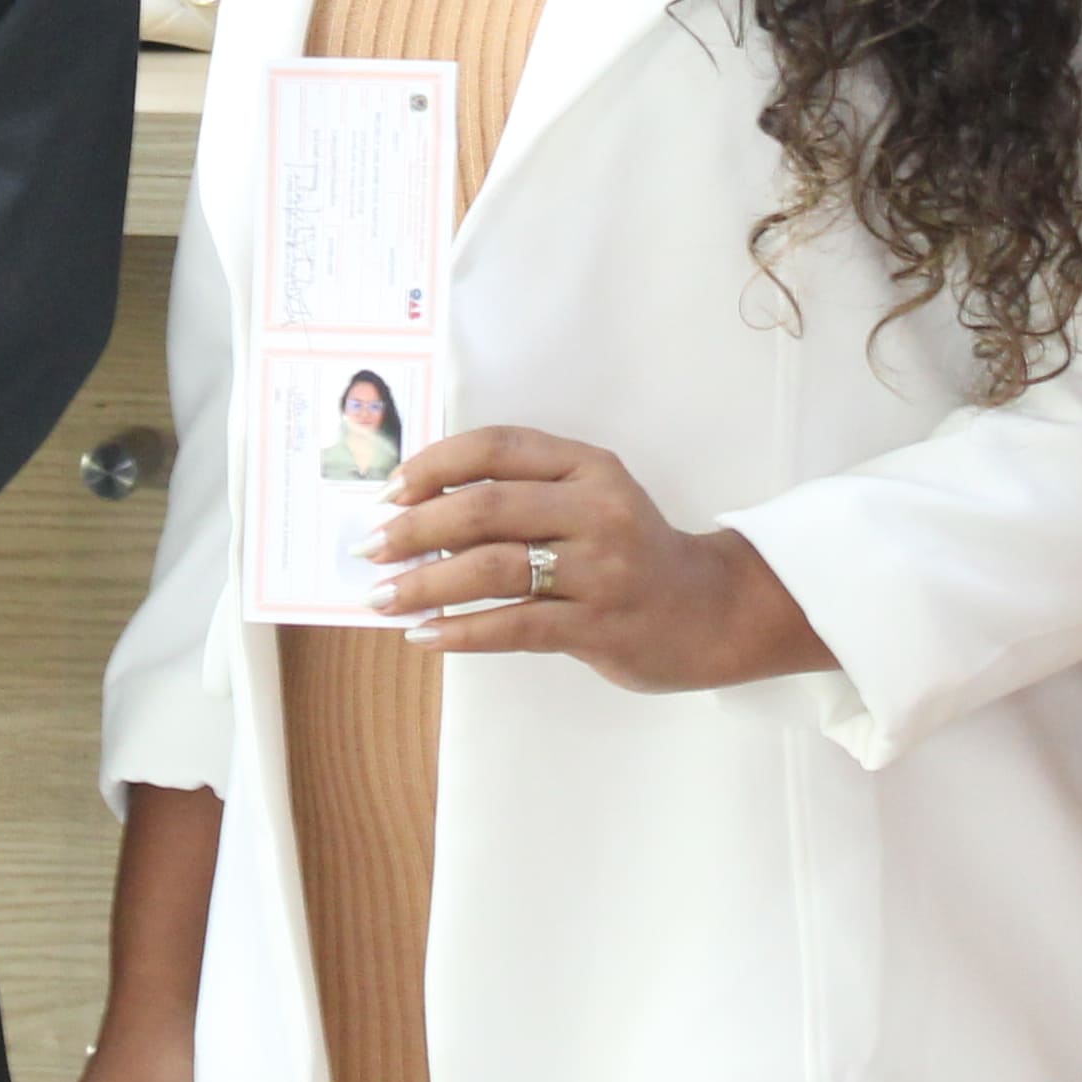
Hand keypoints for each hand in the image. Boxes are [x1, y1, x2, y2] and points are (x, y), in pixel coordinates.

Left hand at [368, 427, 829, 691]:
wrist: (711, 612)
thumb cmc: (630, 554)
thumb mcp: (590, 501)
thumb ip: (524, 496)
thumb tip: (419, 512)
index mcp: (589, 466)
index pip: (498, 446)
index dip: (435, 463)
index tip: (389, 491)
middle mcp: (598, 508)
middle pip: (486, 506)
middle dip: (415, 527)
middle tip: (370, 548)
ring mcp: (602, 568)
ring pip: (494, 568)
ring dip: (425, 582)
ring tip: (382, 598)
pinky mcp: (600, 624)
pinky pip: (515, 625)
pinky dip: (461, 630)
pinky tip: (425, 635)